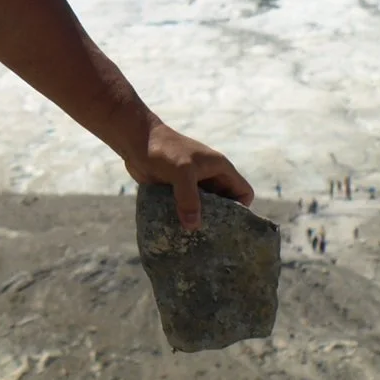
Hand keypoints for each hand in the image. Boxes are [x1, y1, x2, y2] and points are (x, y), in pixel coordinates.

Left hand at [122, 119, 251, 229]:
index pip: (243, 192)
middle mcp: (210, 176)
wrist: (135, 139)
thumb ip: (189, 198)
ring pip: (204, 207)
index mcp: (220, 168)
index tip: (229, 224)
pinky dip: (184, 217)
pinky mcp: (176, 189)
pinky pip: (186, 207)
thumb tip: (193, 226)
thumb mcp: (181, 171)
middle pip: (225, 204)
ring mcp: (192, 183)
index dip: (241, 209)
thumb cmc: (164, 150)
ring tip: (195, 239)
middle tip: (211, 238)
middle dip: (220, 219)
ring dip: (200, 220)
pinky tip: (179, 231)